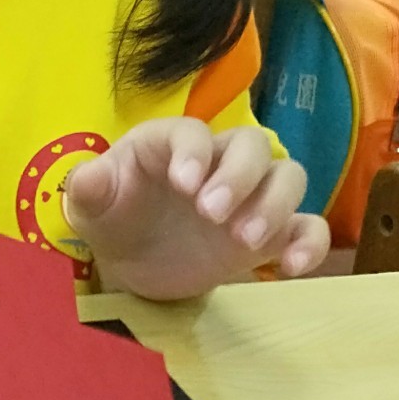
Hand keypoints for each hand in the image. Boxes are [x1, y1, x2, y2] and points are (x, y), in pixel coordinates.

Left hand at [63, 119, 329, 297]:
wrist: (136, 259)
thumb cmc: (115, 218)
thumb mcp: (92, 206)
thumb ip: (90, 189)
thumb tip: (89, 179)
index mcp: (172, 145)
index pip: (193, 133)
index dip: (193, 153)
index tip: (184, 185)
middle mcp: (218, 162)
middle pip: (252, 145)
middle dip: (239, 177)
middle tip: (212, 216)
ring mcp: (250, 196)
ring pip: (288, 177)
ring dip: (274, 205)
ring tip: (243, 242)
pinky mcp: (270, 235)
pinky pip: (307, 226)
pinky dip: (309, 241)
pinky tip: (292, 266)